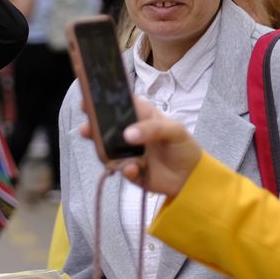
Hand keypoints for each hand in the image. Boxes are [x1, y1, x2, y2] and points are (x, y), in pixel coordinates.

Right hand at [78, 96, 203, 197]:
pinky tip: (134, 168)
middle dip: (92, 127)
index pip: (119, 105)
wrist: (192, 178)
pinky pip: (120, 169)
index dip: (102, 101)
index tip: (88, 101)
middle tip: (86, 129)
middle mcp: (130, 133)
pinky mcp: (129, 170)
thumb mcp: (175, 130)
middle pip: (105, 127)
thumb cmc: (184, 147)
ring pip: (107, 150)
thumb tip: (127, 135)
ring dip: (105, 151)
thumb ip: (152, 128)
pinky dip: (126, 169)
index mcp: (140, 116)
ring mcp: (127, 152)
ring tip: (107, 154)